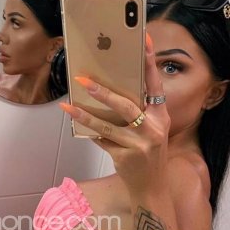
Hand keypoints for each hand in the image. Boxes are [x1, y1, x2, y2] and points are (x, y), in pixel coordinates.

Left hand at [60, 34, 170, 194]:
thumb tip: (111, 91)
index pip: (155, 85)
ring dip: (85, 115)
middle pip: (125, 105)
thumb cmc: (149, 155)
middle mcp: (153, 130)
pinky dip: (91, 133)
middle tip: (84, 80)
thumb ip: (141, 112)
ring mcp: (138, 145)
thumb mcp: (153, 131)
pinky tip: (78, 124)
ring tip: (68, 105)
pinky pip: (102, 141)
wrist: (151, 188)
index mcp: (161, 118)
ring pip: (106, 126)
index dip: (149, 63)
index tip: (143, 42)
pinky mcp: (124, 158)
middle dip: (103, 92)